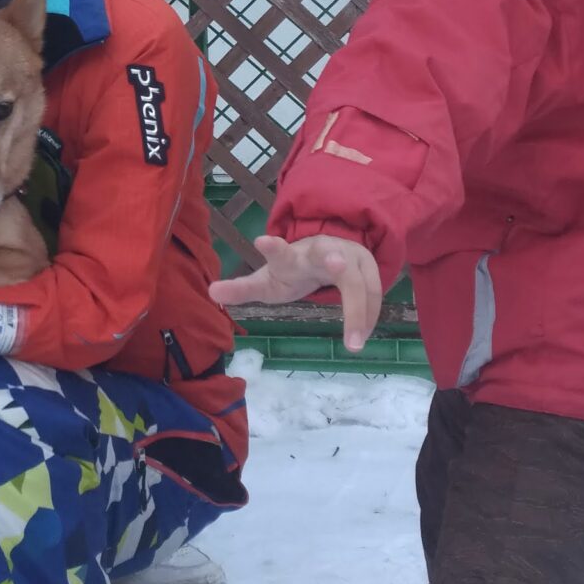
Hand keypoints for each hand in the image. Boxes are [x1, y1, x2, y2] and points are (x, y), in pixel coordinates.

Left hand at [210, 233, 383, 353]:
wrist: (330, 248)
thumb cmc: (293, 270)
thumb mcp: (267, 281)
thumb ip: (242, 288)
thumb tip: (210, 293)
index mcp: (290, 258)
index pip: (279, 252)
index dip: (272, 248)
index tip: (261, 241)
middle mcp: (320, 253)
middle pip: (325, 256)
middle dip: (331, 261)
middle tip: (337, 265)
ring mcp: (348, 258)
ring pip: (357, 281)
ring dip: (359, 309)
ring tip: (356, 342)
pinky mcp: (368, 268)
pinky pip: (372, 294)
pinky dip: (368, 317)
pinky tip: (363, 338)